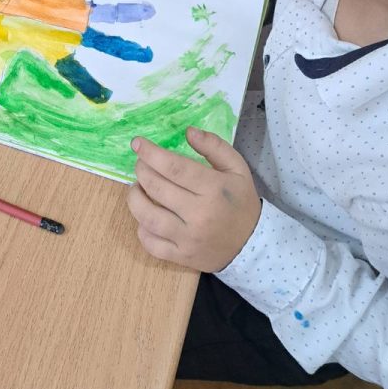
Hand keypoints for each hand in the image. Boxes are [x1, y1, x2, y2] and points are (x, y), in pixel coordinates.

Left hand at [127, 128, 261, 270]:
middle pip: (157, 188)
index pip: (174, 167)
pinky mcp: (182, 257)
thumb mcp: (237, 167)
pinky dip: (141, 228)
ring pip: (148, 217)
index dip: (151, 153)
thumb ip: (214, 146)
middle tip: (141, 164)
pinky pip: (151, 243)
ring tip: (137, 188)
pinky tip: (145, 217)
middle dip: (142, 171)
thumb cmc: (240, 201)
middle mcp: (199, 214)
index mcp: (213, 189)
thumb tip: (188, 131)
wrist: (252, 244)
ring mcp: (188, 238)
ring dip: (135, 198)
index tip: (137, 143)